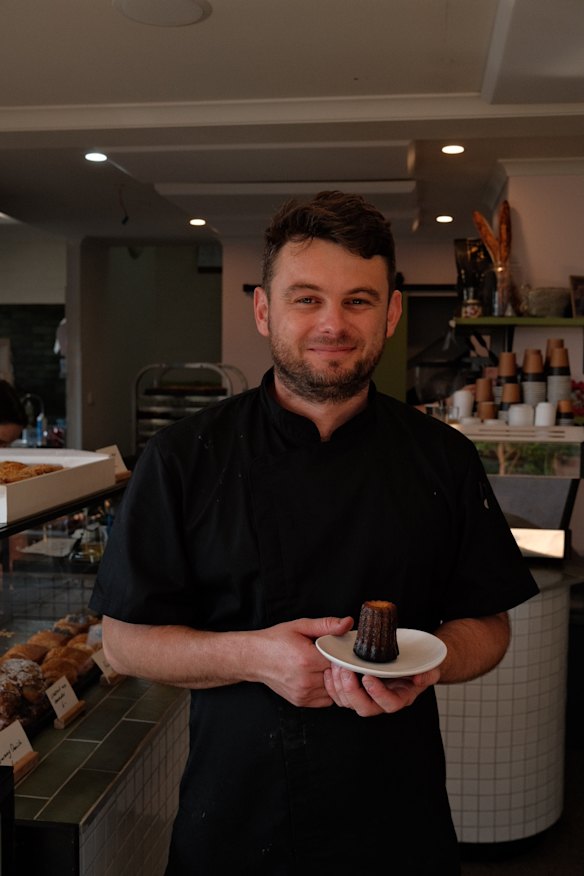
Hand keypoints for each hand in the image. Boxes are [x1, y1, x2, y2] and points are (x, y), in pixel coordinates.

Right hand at [252, 615, 353, 707]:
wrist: (253, 658)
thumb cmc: (275, 640)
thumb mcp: (300, 626)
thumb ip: (326, 625)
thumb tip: (347, 623)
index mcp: (307, 660)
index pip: (341, 661)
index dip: (343, 655)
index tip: (340, 649)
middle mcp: (306, 680)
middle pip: (339, 677)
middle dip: (339, 667)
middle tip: (331, 656)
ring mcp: (303, 693)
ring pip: (335, 691)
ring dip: (334, 680)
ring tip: (323, 667)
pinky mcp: (301, 701)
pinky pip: (325, 700)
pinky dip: (326, 690)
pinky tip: (318, 677)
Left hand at [323, 663, 439, 716]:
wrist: (408, 664)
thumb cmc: (418, 667)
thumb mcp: (428, 668)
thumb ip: (427, 674)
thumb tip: (419, 679)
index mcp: (400, 698)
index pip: (390, 704)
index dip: (378, 693)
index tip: (368, 677)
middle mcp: (381, 702)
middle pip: (364, 708)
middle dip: (352, 691)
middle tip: (345, 671)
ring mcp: (366, 698)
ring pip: (348, 703)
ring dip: (339, 686)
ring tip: (336, 666)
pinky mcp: (354, 692)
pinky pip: (339, 696)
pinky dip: (331, 685)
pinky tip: (329, 670)